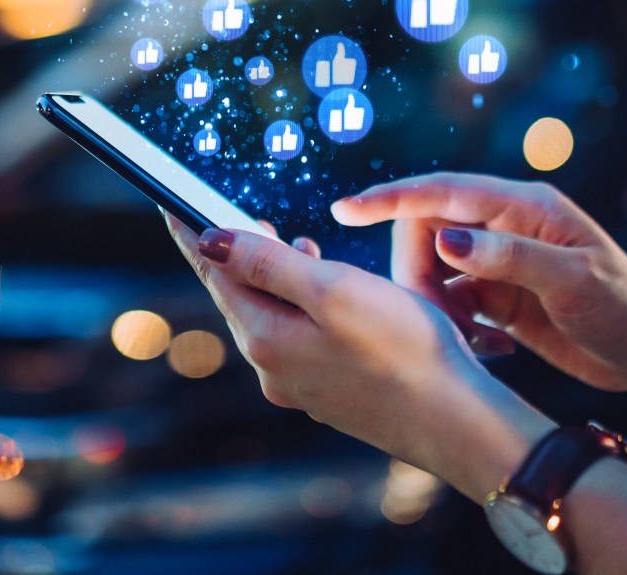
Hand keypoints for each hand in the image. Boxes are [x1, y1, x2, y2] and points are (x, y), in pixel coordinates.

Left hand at [164, 215, 551, 500]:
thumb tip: (209, 240)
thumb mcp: (332, 290)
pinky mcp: (330, 393)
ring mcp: (301, 386)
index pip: (215, 274)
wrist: (457, 422)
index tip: (170, 204)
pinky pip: (300, 339)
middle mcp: (273, 369)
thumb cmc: (403, 349)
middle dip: (241, 254)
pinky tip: (330, 296)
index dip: (193, 234)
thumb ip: (267, 264)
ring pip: (273, 318)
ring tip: (300, 245)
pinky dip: (304, 308)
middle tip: (245, 214)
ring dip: (278, 279)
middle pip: (240, 297)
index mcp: (266, 339)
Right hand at [331, 174, 626, 394]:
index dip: (390, 199)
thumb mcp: (573, 281)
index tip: (345, 210)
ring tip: (472, 338)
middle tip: (441, 318)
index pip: (442, 192)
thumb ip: (509, 257)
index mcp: (522, 206)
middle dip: (418, 274)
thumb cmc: (625, 308)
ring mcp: (498, 262)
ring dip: (437, 306)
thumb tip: (446, 239)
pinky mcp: (497, 297)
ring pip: (434, 273)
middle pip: (427, 233)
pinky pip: (451, 303)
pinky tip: (491, 350)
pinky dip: (455, 327)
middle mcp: (504, 227)